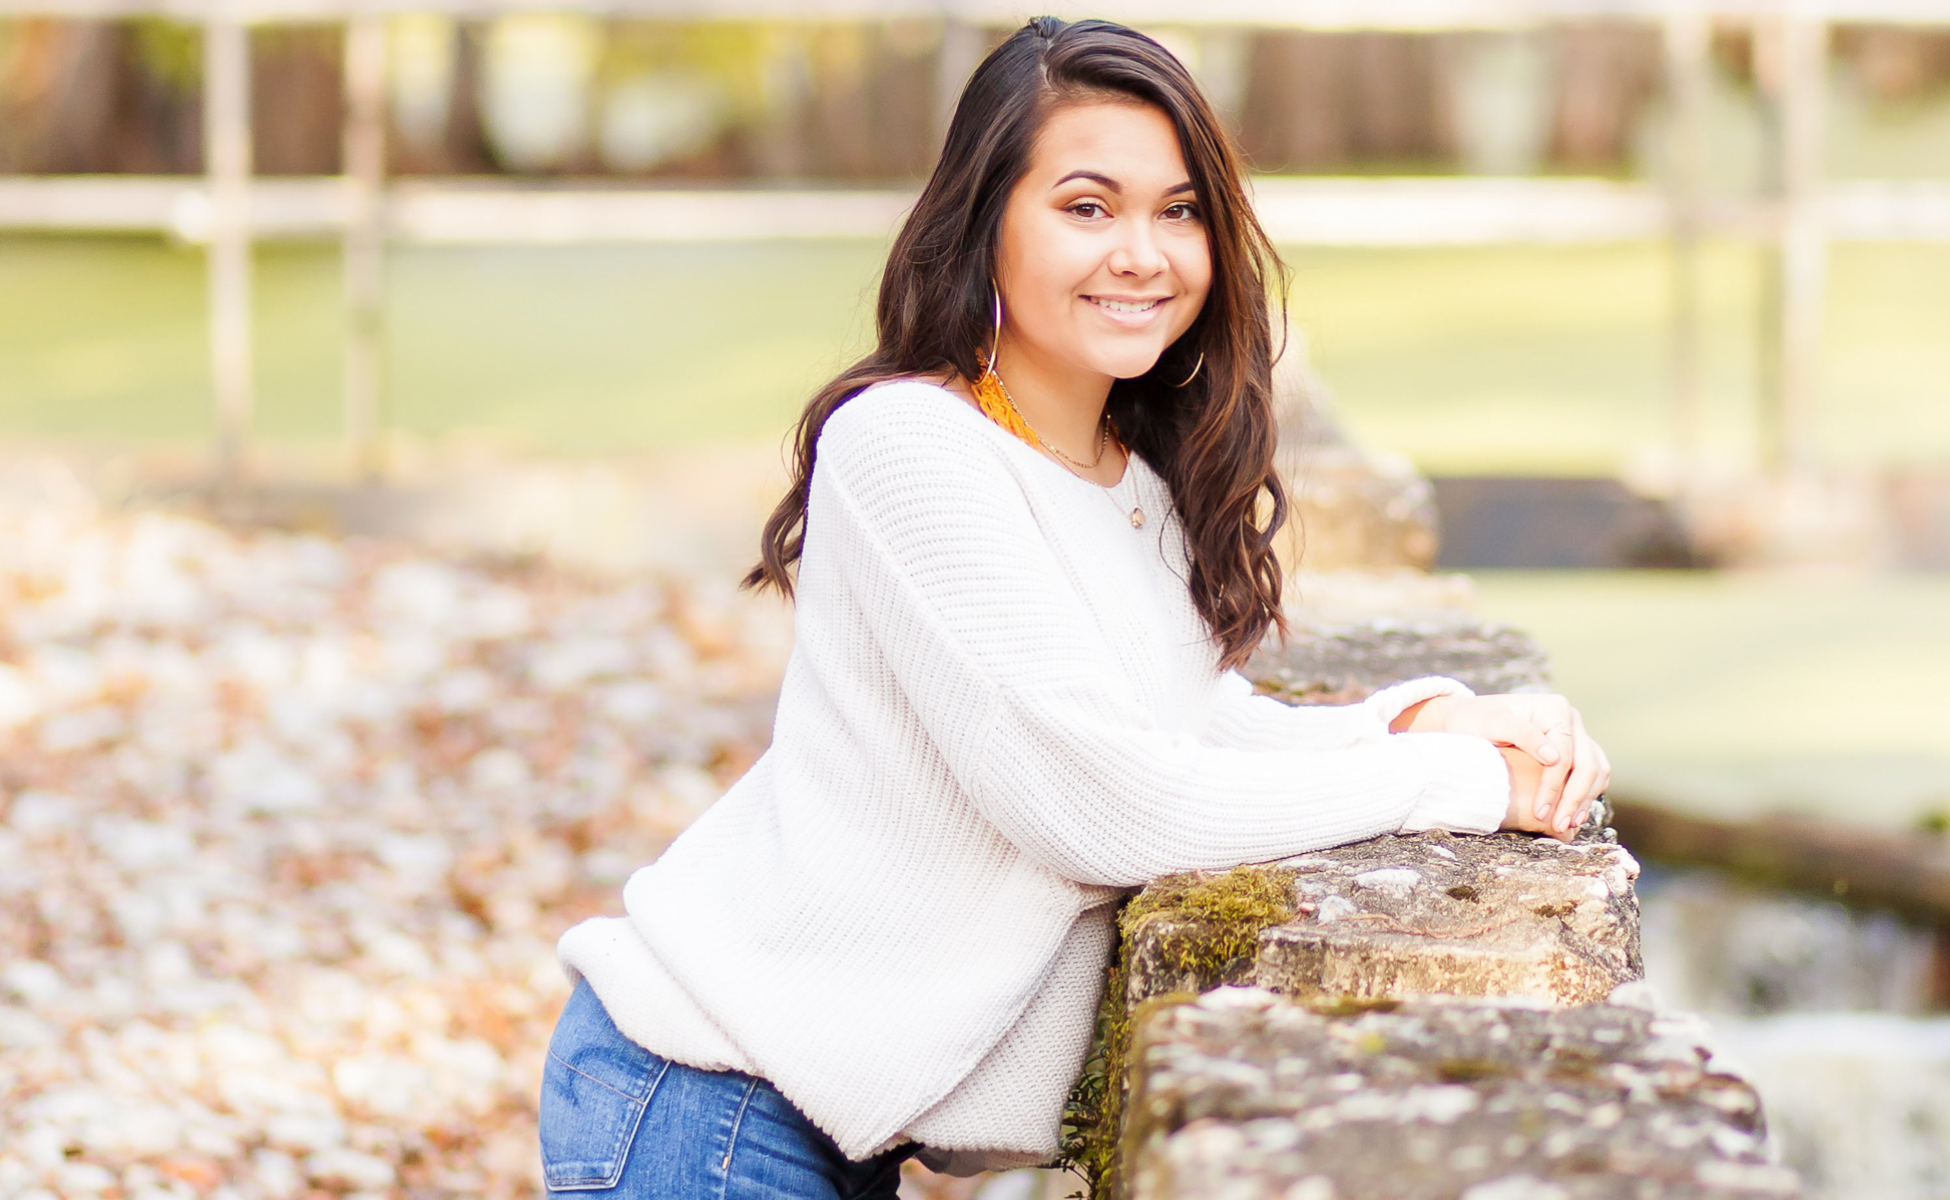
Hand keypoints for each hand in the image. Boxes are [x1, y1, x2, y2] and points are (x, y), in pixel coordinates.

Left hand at [1394, 693, 1610, 837]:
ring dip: (1585, 799)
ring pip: (1596, 770)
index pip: (1564, 754)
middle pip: (1587, 764)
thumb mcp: (1490, 724)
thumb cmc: (1473, 721)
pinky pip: (1592, 773)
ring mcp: (1575, 733)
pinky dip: (1586, 794)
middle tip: (1558, 826)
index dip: (1554, 786)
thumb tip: (1555, 758)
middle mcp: (1570, 719)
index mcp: (1554, 708)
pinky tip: (1571, 814)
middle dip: (1574, 798)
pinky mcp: (1574, 749)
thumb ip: (1522, 734)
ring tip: (1567, 825)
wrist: (1467, 718)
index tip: (1539, 813)